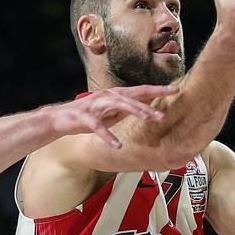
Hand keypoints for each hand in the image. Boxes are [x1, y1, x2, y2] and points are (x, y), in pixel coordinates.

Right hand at [49, 85, 176, 147]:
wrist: (59, 119)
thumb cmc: (87, 116)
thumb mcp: (110, 112)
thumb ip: (126, 109)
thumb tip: (147, 109)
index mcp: (115, 94)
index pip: (141, 90)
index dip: (158, 90)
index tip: (175, 90)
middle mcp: (107, 96)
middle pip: (133, 95)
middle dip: (152, 101)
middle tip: (167, 110)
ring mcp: (96, 105)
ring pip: (120, 105)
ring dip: (136, 111)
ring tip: (151, 119)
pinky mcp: (85, 117)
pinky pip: (98, 127)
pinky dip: (108, 136)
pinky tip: (117, 145)